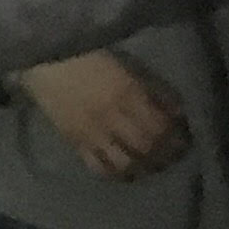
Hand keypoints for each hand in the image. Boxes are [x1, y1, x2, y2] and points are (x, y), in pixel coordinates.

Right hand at [17, 52, 186, 181]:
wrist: (45, 61)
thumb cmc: (88, 56)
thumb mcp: (126, 66)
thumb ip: (151, 89)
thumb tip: (175, 112)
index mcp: (127, 94)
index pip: (160, 126)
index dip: (176, 137)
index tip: (184, 139)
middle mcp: (112, 118)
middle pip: (146, 148)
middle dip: (164, 156)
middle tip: (172, 156)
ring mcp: (92, 133)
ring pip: (124, 163)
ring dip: (143, 168)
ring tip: (150, 166)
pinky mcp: (75, 142)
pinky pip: (98, 166)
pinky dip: (115, 173)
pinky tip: (123, 170)